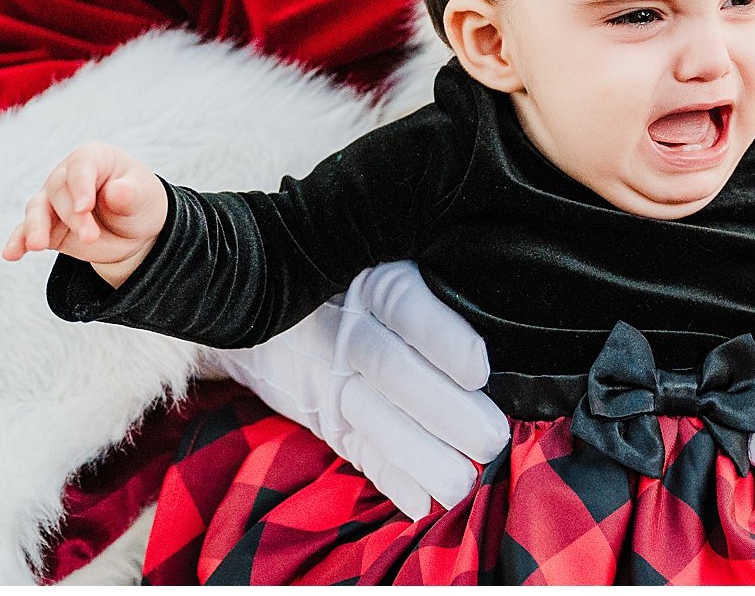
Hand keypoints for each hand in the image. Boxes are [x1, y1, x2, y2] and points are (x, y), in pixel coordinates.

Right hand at [0, 142, 166, 284]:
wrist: (133, 229)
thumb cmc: (138, 201)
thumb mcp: (143, 196)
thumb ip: (130, 193)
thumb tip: (117, 192)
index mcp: (93, 158)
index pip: (81, 165)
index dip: (81, 185)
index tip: (86, 207)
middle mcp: (67, 176)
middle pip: (59, 191)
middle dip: (72, 216)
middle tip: (90, 237)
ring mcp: (53, 201)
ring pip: (36, 210)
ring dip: (36, 227)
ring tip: (37, 245)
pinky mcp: (45, 227)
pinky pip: (26, 233)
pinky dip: (18, 242)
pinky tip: (11, 254)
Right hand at [207, 261, 510, 520]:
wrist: (254, 292)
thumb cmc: (347, 272)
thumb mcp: (375, 253)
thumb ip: (424, 277)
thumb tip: (500, 295)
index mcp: (363, 279)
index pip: (402, 305)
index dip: (439, 337)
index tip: (478, 370)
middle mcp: (340, 328)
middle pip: (390, 369)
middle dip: (441, 409)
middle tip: (489, 439)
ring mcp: (325, 376)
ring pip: (370, 416)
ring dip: (417, 455)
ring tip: (461, 483)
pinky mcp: (321, 414)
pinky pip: (353, 447)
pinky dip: (387, 476)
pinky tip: (420, 501)